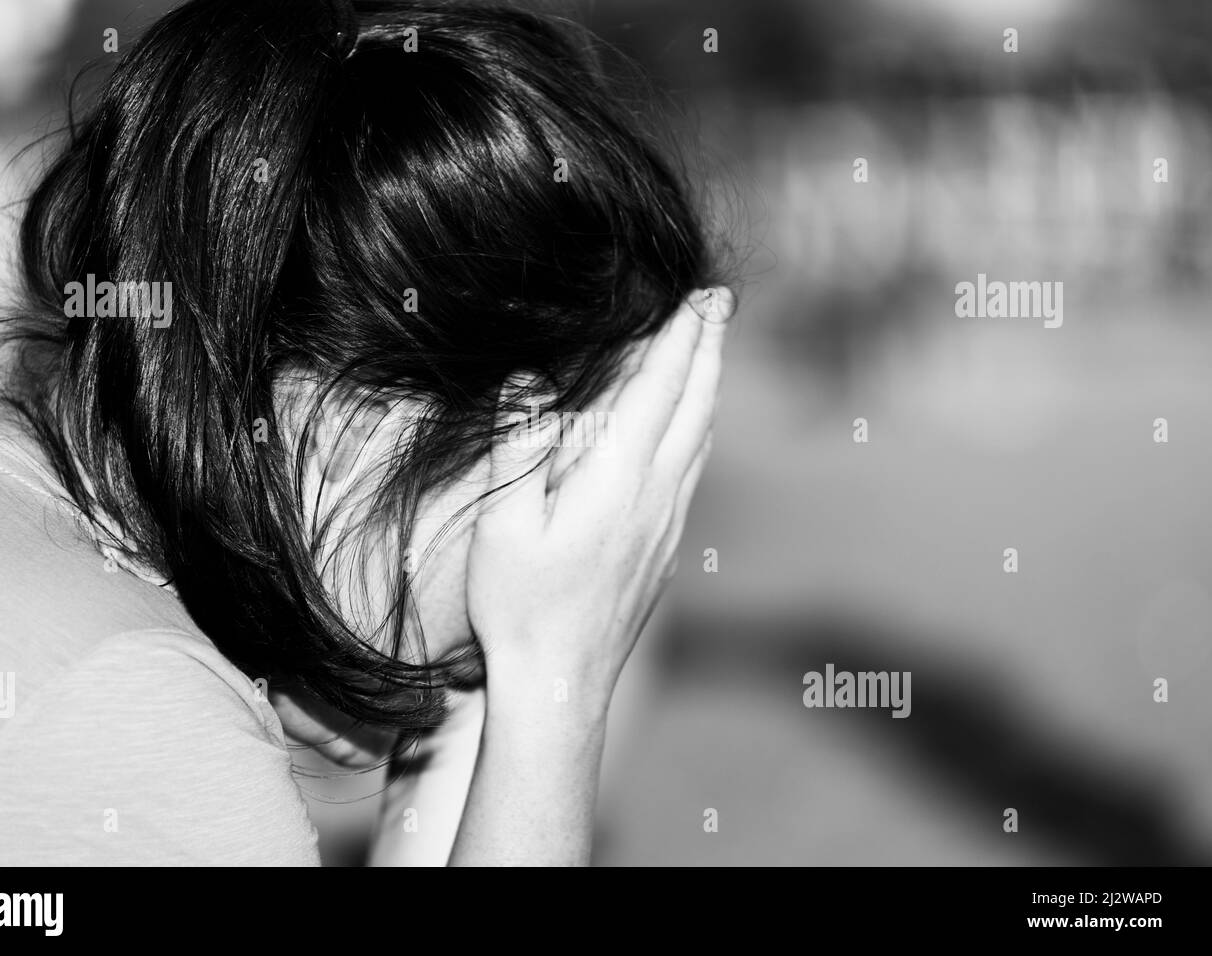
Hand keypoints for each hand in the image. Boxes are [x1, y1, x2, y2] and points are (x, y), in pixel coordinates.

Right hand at [466, 287, 734, 708]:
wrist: (561, 684)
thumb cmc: (520, 605)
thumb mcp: (502, 523)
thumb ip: (518, 446)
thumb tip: (529, 380)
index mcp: (618, 479)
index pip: (659, 388)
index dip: (681, 336)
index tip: (701, 295)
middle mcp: (657, 495)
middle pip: (696, 404)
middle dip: (708, 347)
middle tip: (718, 302)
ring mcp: (668, 524)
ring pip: (702, 437)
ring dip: (708, 386)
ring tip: (708, 350)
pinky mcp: (666, 549)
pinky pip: (694, 471)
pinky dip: (698, 429)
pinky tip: (692, 428)